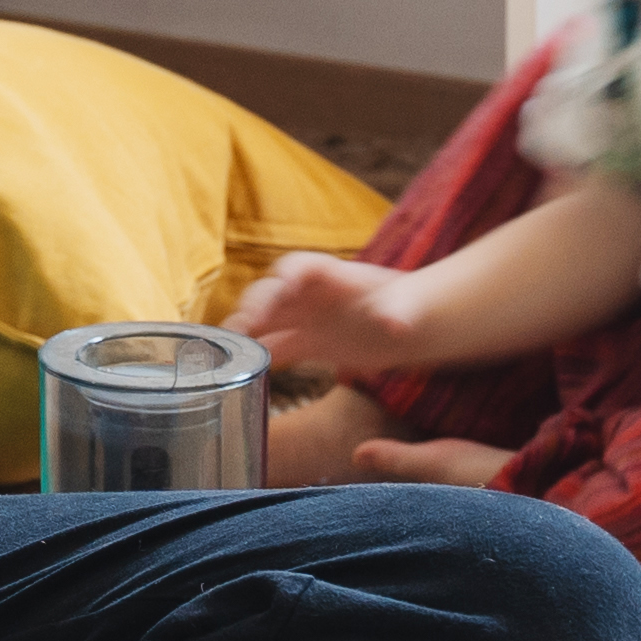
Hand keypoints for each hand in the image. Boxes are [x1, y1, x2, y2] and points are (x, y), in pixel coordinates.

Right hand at [229, 250, 431, 387]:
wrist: (415, 327)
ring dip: (247, 333)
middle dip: (254, 307)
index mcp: (331, 275)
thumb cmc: (409, 307)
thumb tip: (393, 322)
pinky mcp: (308, 342)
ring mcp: (306, 318)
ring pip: (267, 320)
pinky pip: (276, 347)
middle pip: (273, 293)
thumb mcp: (406, 307)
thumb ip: (396, 312)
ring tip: (225, 351)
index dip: (281, 280)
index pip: (297, 268)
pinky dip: (259, 357)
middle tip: (240, 329)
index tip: (271, 297)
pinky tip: (241, 373)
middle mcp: (311, 294)